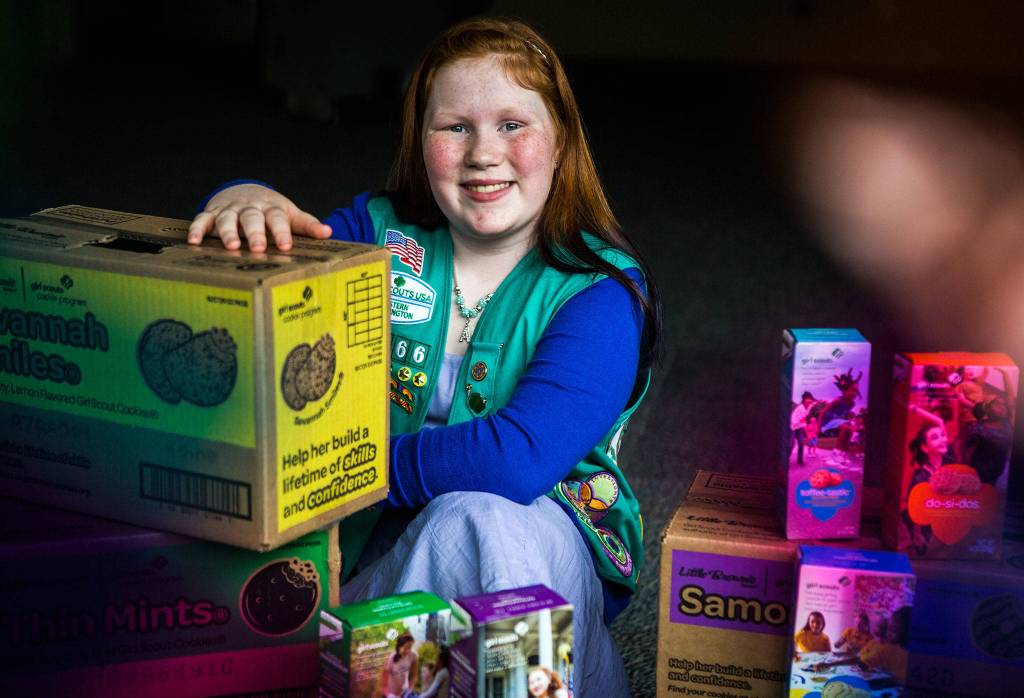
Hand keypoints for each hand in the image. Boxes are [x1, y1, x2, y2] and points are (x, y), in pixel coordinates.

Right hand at [187, 183, 331, 251]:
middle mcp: (250, 208)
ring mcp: (230, 210)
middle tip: (258, 248)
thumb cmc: (272, 210)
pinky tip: (194, 241)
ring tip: (231, 246)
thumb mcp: (291, 215)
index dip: (281, 232)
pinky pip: (202, 220)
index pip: (278, 219)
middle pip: (252, 218)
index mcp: (272, 209)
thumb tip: (328, 232)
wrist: (246, 191)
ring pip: (228, 218)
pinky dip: (197, 229)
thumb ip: (307, 225)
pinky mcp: (212, 214)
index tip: (286, 245)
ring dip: (228, 231)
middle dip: (254, 233)